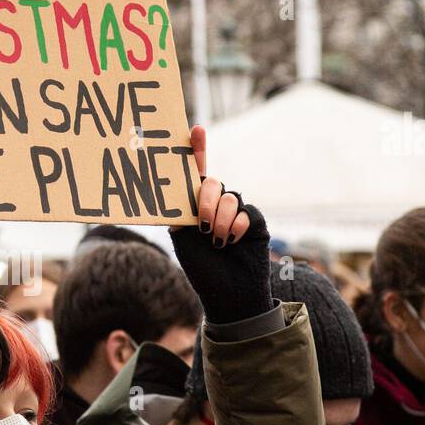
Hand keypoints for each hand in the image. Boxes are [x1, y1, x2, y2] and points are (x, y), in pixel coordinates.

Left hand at [170, 126, 272, 324]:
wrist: (228, 294)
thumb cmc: (201, 270)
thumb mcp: (182, 238)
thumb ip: (180, 212)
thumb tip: (170, 191)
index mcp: (195, 207)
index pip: (197, 173)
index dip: (196, 151)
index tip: (195, 129)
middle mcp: (215, 206)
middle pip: (212, 183)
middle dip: (205, 200)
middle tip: (202, 225)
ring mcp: (236, 212)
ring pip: (229, 197)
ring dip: (219, 221)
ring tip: (217, 242)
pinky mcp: (254, 221)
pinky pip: (245, 211)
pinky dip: (235, 227)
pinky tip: (232, 242)